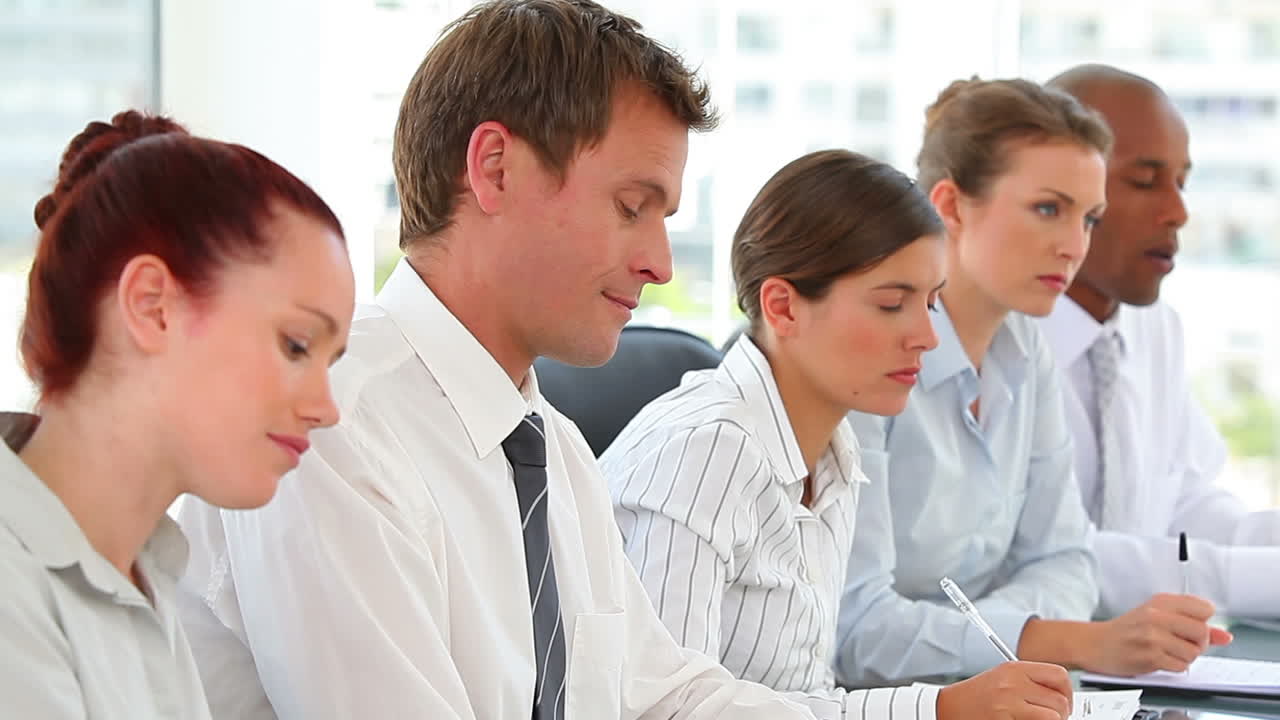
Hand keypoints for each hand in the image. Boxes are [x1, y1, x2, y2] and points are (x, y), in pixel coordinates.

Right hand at [936, 661, 1071, 719]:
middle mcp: (1013, 683)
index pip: (1059, 675)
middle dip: (1062, 713)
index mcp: (1014, 668)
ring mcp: (1009, 704)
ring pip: (1054, 716)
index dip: (1068, 692)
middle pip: (1060, 700)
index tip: (1064, 702)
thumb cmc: (976, 696)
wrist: (949, 708)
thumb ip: (1030, 681)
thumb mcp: (1003, 678)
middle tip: (1052, 718)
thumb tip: (1061, 695)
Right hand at [1079, 593, 1232, 674]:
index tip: (1190, 627)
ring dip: (1185, 657)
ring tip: (1167, 652)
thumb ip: (1193, 624)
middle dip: (1198, 643)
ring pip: (1194, 652)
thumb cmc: (1128, 630)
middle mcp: (1156, 616)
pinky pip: (1181, 666)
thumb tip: (1226, 636)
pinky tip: (1160, 660)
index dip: (1202, 622)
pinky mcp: (1150, 657)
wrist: (1095, 644)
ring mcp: (1153, 636)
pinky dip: (1175, 667)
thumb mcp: (1158, 617)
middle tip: (1181, 643)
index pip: (1204, 608)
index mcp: (1161, 602)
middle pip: (1202, 632)